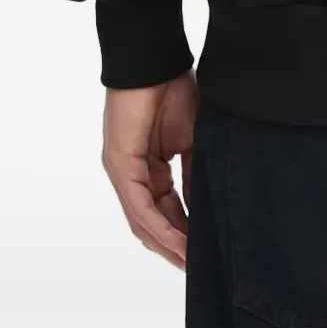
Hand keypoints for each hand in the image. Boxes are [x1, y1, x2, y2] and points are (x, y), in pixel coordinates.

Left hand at [102, 71, 197, 269]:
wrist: (156, 61)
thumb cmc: (176, 89)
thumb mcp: (195, 138)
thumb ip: (195, 172)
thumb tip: (206, 204)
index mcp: (150, 166)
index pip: (168, 208)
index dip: (186, 231)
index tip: (206, 249)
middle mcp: (133, 174)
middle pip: (152, 222)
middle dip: (176, 246)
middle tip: (199, 267)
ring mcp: (124, 171)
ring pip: (143, 221)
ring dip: (168, 244)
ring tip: (191, 262)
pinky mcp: (120, 165)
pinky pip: (140, 206)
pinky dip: (160, 226)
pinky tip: (180, 241)